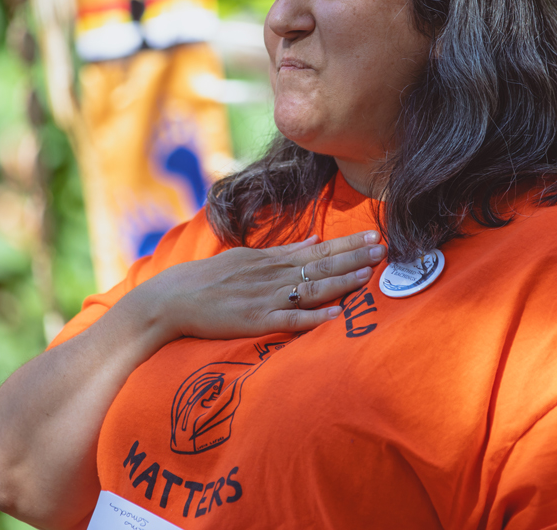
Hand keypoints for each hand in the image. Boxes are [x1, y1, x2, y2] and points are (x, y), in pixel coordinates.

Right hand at [141, 231, 386, 340]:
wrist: (172, 298)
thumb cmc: (211, 278)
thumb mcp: (248, 256)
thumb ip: (283, 251)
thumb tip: (315, 240)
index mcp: (272, 259)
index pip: (318, 249)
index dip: (348, 244)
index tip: (374, 235)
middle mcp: (272, 274)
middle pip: (320, 265)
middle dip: (354, 257)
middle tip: (383, 248)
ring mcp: (264, 297)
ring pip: (310, 288)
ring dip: (340, 282)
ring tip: (367, 276)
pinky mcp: (254, 320)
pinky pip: (287, 319)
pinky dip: (311, 317)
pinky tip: (332, 315)